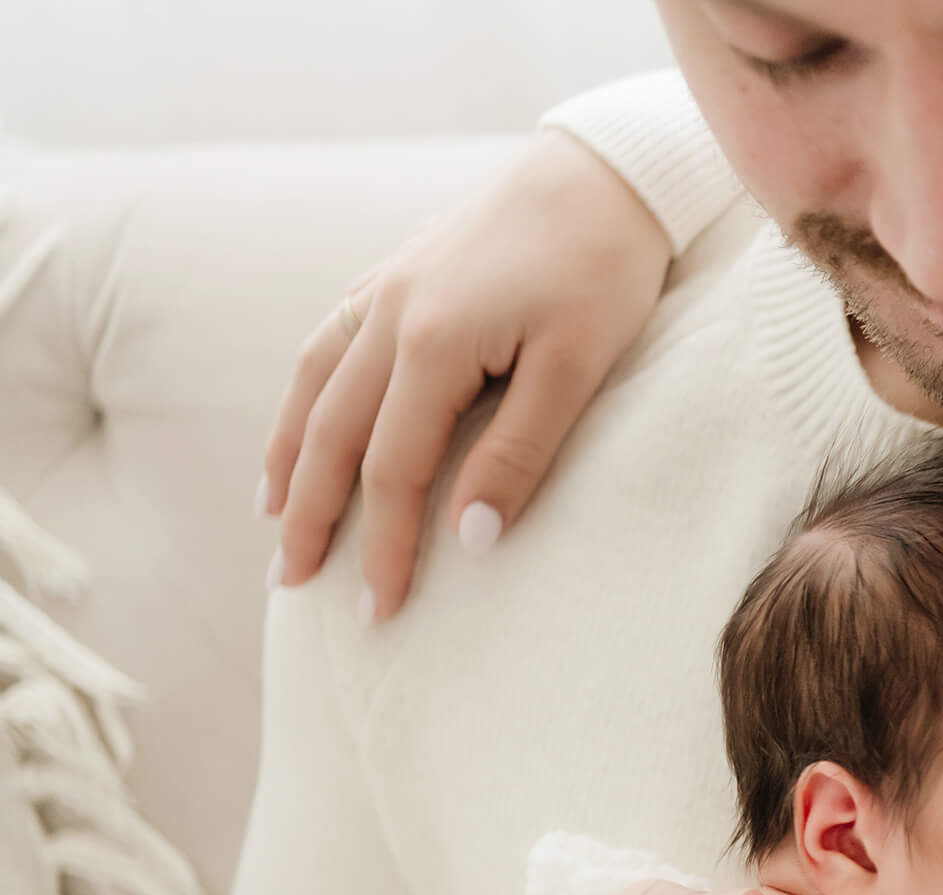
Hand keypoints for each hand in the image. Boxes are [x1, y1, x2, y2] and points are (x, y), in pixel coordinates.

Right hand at [262, 129, 673, 620]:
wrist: (605, 172)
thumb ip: (519, 455)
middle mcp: (388, 315)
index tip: (381, 610)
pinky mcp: (398, 273)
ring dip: (290, 456)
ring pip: (313, 385)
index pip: (392, 472)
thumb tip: (467, 540)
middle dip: (311, 516)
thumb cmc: (604, 271)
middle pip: (331, 435)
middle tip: (291, 584)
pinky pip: (327, 342)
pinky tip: (301, 421)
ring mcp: (385, 289)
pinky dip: (305, 393)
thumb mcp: (577, 370)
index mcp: (432, 344)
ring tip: (274, 517)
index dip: (384, 546)